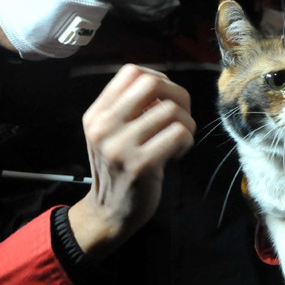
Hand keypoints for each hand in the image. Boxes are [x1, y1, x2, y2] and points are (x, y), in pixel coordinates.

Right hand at [68, 64, 195, 258]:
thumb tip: (164, 85)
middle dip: (178, 95)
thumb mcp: (110, 134)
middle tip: (180, 116)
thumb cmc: (119, 169)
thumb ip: (129, 108)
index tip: (164, 101)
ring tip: (178, 140)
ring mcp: (121, 146)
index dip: (159, 79)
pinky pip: (179, 134)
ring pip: (171, 110)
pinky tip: (177, 154)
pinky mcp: (141, 165)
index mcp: (96, 114)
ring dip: (186, 124)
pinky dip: (187, 141)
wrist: (109, 213)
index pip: (132, 72)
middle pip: (153, 83)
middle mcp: (104, 126)